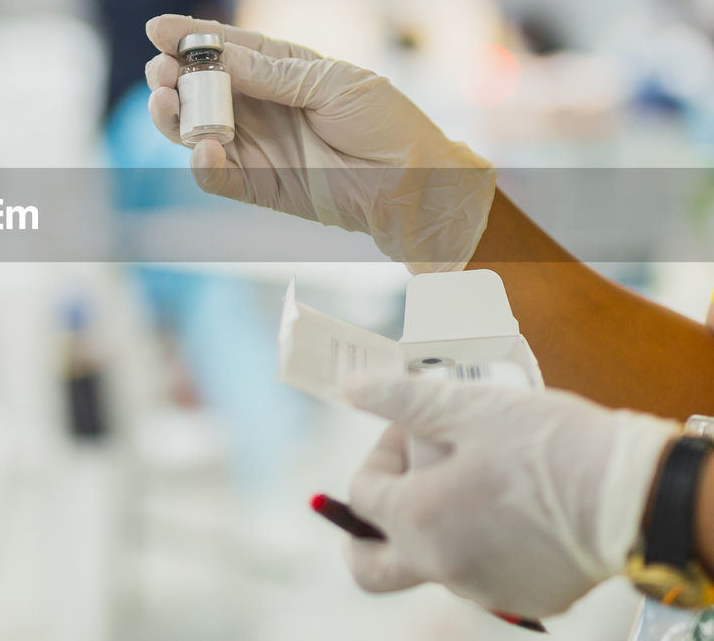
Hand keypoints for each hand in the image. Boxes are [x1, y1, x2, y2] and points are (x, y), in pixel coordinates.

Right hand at [144, 14, 494, 271]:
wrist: (413, 182)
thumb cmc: (385, 123)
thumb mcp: (333, 83)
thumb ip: (274, 74)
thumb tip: (219, 58)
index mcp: (280, 70)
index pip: (226, 47)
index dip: (190, 37)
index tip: (156, 29)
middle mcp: (260, 105)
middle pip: (200, 87)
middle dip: (173, 76)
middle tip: (160, 72)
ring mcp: (255, 145)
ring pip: (196, 128)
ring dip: (174, 116)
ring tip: (165, 104)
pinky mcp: (257, 185)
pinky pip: (217, 174)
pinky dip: (203, 163)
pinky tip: (204, 148)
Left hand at [339, 374, 676, 616]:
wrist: (634, 498)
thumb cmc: (549, 446)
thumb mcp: (468, 407)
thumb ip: (401, 401)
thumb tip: (351, 389)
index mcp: (418, 518)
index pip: (361, 494)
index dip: (380, 453)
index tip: (411, 428)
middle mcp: (440, 565)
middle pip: (370, 564)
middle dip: (366, 530)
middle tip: (397, 491)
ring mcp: (482, 589)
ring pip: (431, 564)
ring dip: (434, 525)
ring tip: (477, 476)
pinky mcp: (524, 598)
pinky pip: (482, 575)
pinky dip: (481, 544)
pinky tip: (512, 506)